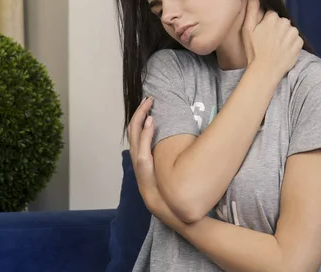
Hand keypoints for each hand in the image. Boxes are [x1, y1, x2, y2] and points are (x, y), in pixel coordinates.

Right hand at [126, 97, 184, 226]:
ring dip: (139, 125)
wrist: (188, 221)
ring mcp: (142, 178)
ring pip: (136, 146)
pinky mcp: (147, 183)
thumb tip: (183, 140)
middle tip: (148, 99)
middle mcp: (141, 171)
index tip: (148, 105)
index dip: (139, 122)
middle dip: (138, 117)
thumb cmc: (186, 197)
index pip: (137, 139)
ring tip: (148, 110)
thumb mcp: (178, 175)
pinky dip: (144, 139)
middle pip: (133, 139)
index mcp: (146, 168)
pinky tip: (150, 124)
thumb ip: (176, 159)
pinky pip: (143, 157)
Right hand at [242, 0, 303, 80]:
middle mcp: (285, 24)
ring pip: (289, 30)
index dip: (266, 24)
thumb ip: (252, 8)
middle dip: (276, 29)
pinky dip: (291, 44)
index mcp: (273, 18)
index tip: (262, 34)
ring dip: (284, 36)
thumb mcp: (248, 29)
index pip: (272, 15)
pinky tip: (282, 51)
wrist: (265, 71)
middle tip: (268, 42)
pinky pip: (295, 39)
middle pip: (281, 22)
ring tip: (275, 47)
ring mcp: (294, 34)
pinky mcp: (299, 44)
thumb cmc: (254, 51)